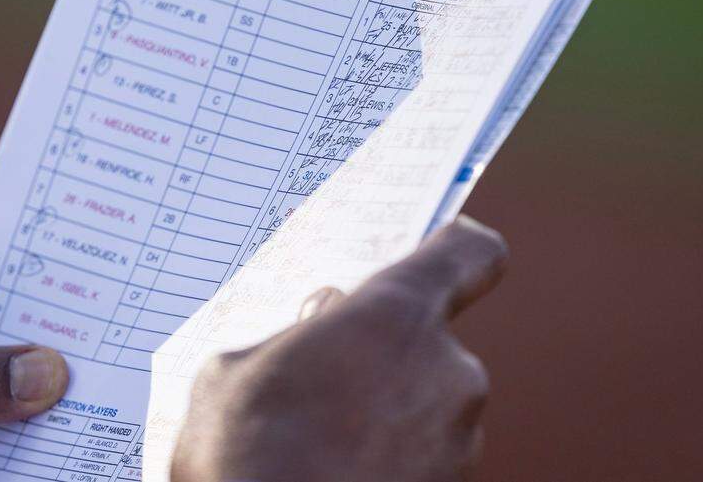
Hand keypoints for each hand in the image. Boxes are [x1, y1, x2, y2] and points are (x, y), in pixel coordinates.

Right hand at [171, 216, 507, 481]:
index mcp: (396, 317)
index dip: (457, 245)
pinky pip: (426, 453)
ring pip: (426, 402)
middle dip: (381, 353)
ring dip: (385, 411)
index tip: (437, 244)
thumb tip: (312, 330)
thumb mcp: (233, 371)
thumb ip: (286, 337)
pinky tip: (333, 469)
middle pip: (429, 338)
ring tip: (317, 439)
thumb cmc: (246, 454)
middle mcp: (448, 371)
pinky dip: (390, 458)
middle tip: (322, 374)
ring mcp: (460, 441)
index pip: (470, 253)